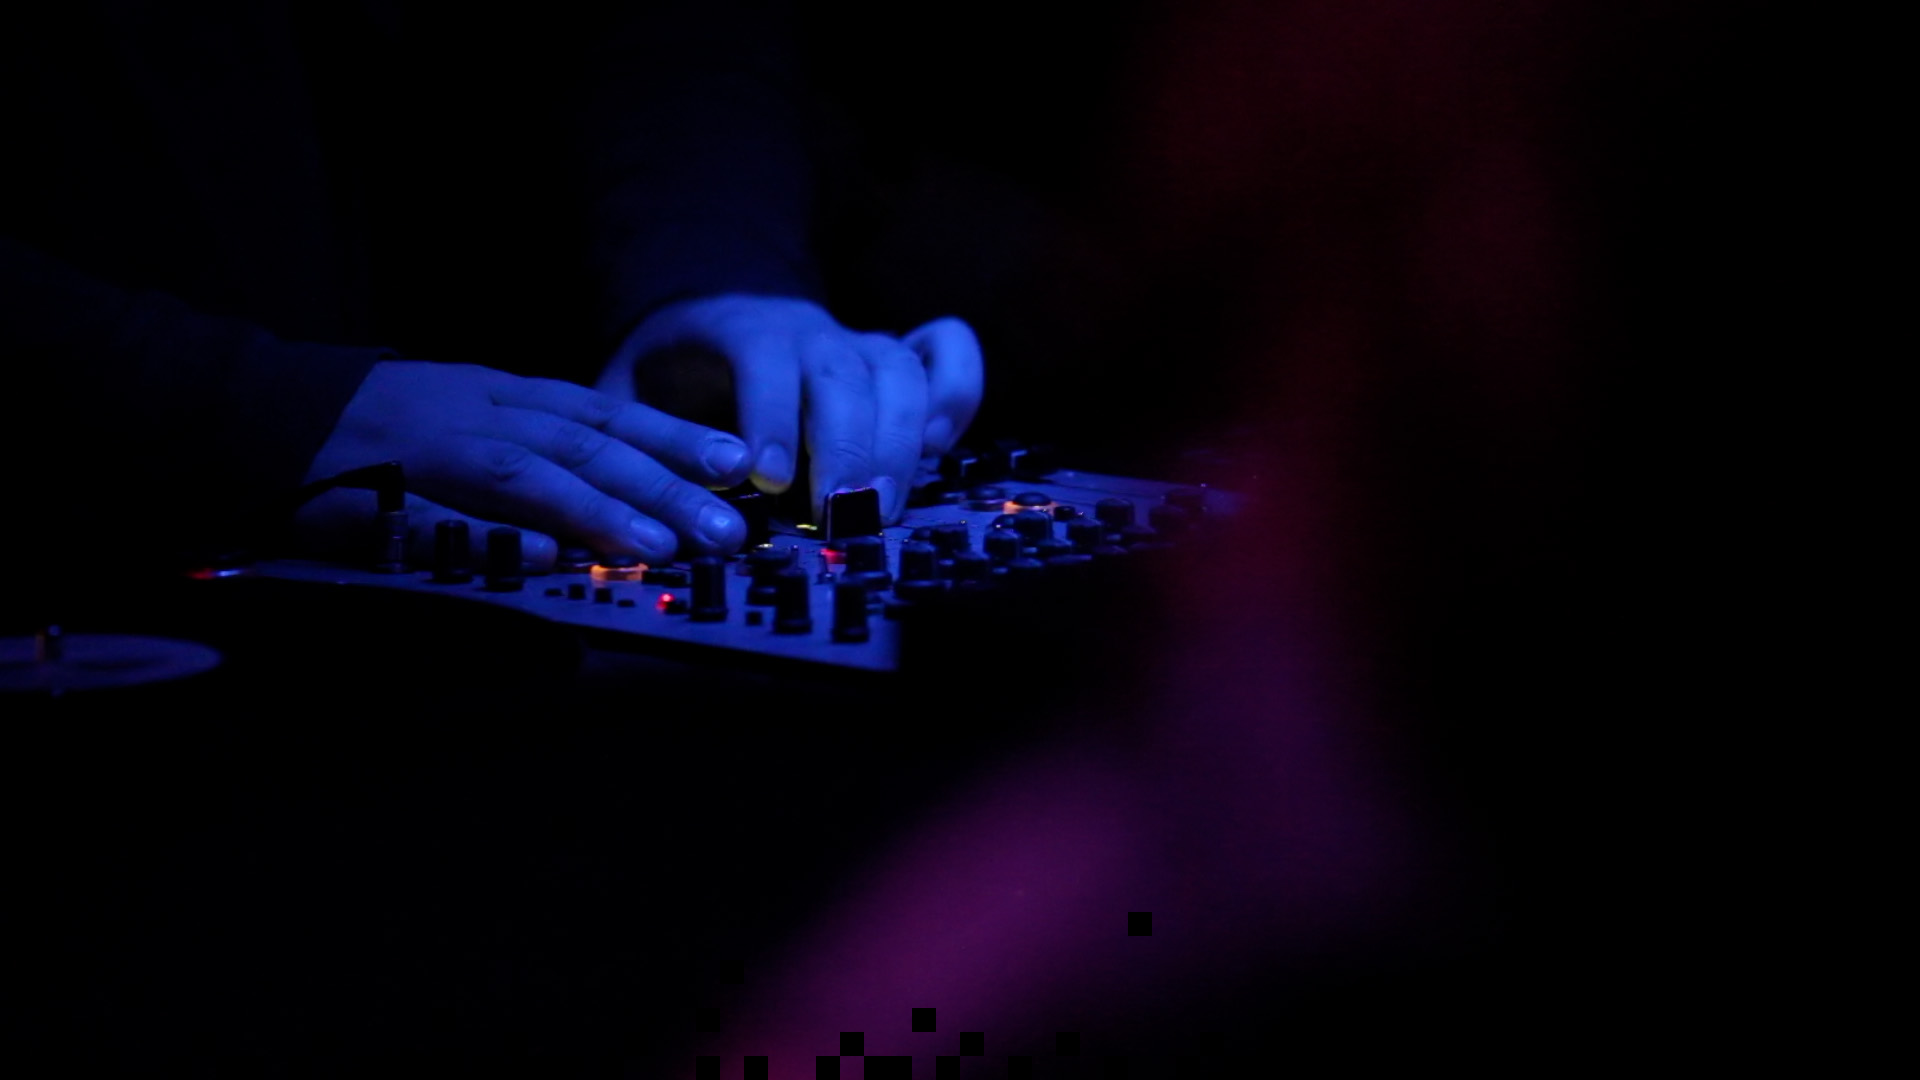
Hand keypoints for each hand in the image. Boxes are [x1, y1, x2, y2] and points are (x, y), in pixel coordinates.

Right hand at [298, 361, 754, 569]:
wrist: (251, 407)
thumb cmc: (378, 423)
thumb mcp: (467, 413)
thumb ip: (537, 443)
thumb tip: (628, 484)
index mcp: (499, 396)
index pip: (603, 412)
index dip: (674, 436)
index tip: (739, 462)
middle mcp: (474, 414)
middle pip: (582, 445)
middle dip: (660, 486)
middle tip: (723, 529)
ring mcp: (425, 451)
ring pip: (525, 475)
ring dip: (597, 511)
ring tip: (658, 546)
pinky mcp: (373, 495)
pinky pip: (439, 517)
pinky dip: (493, 535)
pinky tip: (544, 558)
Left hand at [596, 295, 982, 522]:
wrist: (704, 332)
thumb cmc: (665, 380)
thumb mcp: (627, 400)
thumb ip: (637, 440)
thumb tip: (652, 499)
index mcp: (738, 325)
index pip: (762, 355)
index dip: (769, 415)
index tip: (767, 481)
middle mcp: (807, 328)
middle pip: (842, 371)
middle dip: (845, 447)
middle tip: (838, 517)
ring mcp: (857, 341)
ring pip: (898, 371)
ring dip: (898, 442)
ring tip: (881, 509)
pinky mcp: (896, 361)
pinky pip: (947, 354)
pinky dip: (956, 394)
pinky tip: (937, 448)